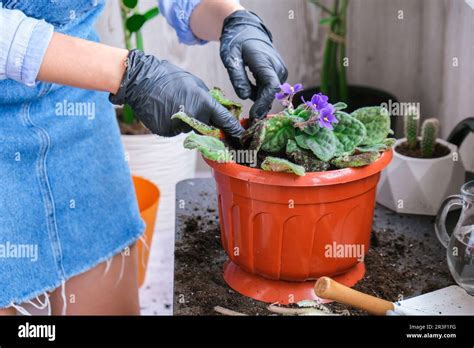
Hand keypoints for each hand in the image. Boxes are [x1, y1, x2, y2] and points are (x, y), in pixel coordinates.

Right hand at [109, 49, 243, 138]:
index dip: (234, 129)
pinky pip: (176, 131)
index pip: (224, 120)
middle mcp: (193, 116)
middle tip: (193, 109)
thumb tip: (218, 111)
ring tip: (173, 105)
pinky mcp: (166, 131)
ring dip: (186, 121)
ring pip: (190, 129)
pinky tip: (164, 111)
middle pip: (207, 128)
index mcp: (204, 102)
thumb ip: (208, 99)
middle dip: (205, 123)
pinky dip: (173, 124)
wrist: (141, 80)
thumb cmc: (170, 78)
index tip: (241, 136)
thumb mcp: (195, 83)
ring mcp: (179, 126)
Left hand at [220, 10, 287, 121]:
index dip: (263, 104)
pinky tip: (251, 97)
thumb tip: (244, 97)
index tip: (254, 117)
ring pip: (271, 93)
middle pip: (271, 94)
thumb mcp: (230, 57)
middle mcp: (278, 68)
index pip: (270, 87)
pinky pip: (270, 90)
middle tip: (249, 124)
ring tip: (248, 113)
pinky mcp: (279, 74)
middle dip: (261, 108)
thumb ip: (237, 77)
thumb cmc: (237, 42)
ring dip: (260, 102)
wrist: (249, 30)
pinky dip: (261, 96)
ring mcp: (280, 71)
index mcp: (265, 62)